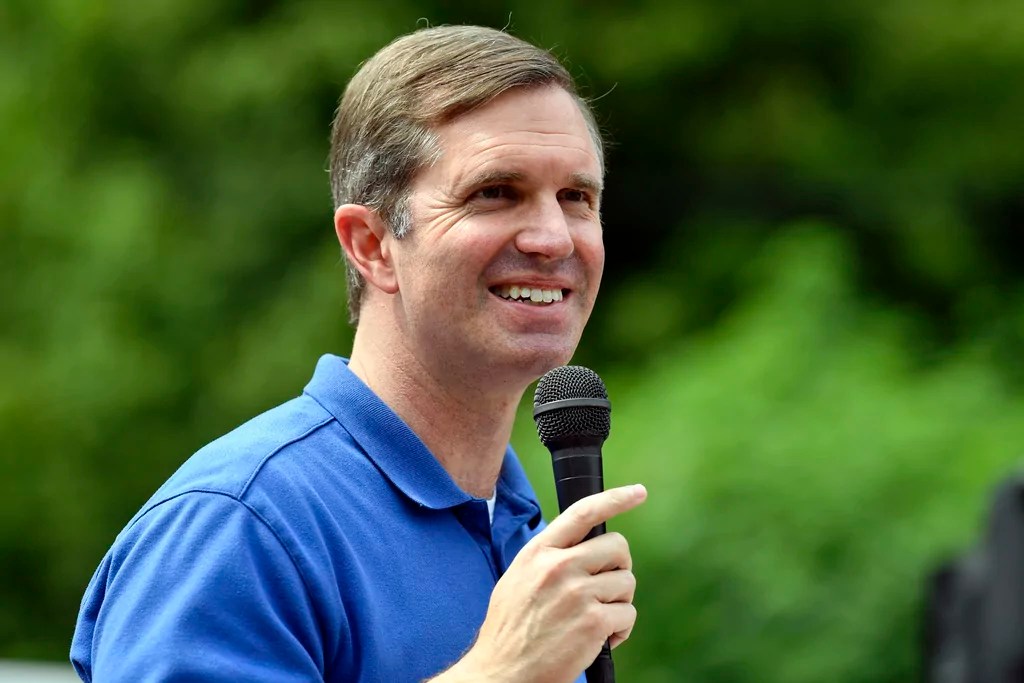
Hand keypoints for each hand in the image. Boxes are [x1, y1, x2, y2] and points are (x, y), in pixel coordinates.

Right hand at [433, 484, 646, 682]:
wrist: (503, 671)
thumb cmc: (511, 628)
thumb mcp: (519, 578)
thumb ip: (549, 558)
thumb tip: (583, 546)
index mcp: (539, 551)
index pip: (583, 513)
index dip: (616, 499)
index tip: (638, 492)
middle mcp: (558, 566)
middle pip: (617, 547)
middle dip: (619, 566)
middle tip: (607, 587)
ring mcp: (577, 593)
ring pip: (626, 582)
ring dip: (619, 602)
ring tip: (596, 619)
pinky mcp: (593, 622)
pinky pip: (627, 615)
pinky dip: (620, 630)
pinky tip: (599, 641)